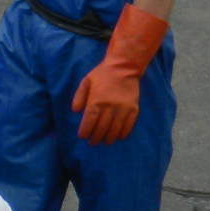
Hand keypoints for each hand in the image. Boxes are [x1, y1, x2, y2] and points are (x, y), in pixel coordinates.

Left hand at [71, 4, 167, 143]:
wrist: (124, 68)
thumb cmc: (102, 75)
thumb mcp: (86, 82)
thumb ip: (79, 97)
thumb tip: (75, 112)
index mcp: (96, 101)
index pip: (90, 121)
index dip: (86, 131)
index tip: (82, 136)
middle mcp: (110, 107)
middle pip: (102, 127)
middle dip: (96, 137)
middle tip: (92, 142)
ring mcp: (123, 109)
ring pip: (115, 129)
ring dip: (109, 137)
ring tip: (104, 142)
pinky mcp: (133, 109)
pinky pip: (129, 125)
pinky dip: (124, 133)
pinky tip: (119, 137)